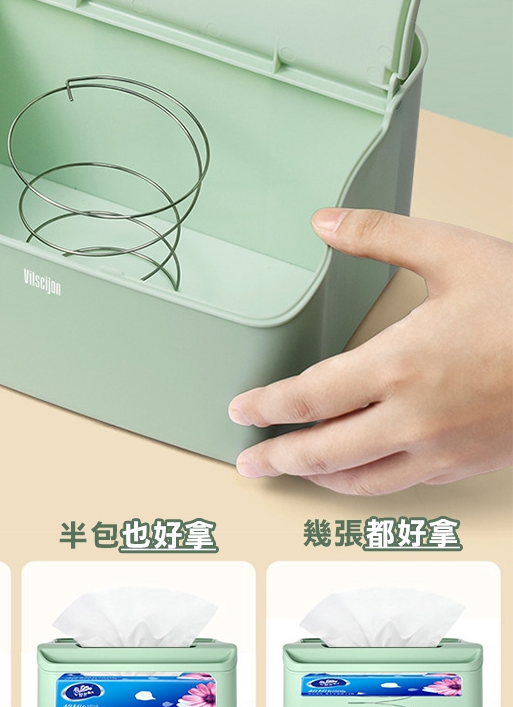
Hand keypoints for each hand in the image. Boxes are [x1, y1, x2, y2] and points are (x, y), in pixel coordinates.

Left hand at [229, 207, 512, 494]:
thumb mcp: (451, 253)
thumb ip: (380, 235)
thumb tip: (325, 222)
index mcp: (399, 365)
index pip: (310, 397)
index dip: (266, 406)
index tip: (241, 408)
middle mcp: (413, 419)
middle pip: (324, 452)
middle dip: (278, 458)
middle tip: (249, 461)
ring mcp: (441, 450)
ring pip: (363, 481)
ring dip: (319, 480)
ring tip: (295, 474)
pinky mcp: (466, 464)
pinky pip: (403, 484)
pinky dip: (368, 483)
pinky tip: (362, 474)